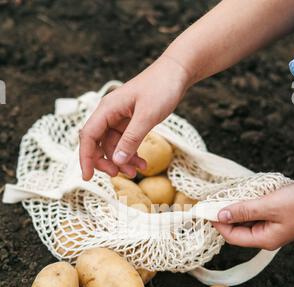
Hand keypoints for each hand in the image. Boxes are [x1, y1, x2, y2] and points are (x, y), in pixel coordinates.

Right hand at [79, 55, 189, 179]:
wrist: (177, 72)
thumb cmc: (161, 87)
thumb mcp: (147, 116)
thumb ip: (131, 139)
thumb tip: (117, 161)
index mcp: (107, 109)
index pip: (88, 137)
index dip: (86, 158)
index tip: (87, 177)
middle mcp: (109, 114)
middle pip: (98, 144)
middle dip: (106, 162)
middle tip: (119, 175)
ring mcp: (119, 118)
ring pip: (113, 146)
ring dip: (123, 161)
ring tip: (137, 172)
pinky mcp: (130, 122)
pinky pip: (125, 143)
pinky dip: (132, 154)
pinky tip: (143, 163)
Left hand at [212, 182, 293, 249]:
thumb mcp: (270, 205)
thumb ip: (245, 210)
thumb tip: (222, 214)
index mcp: (264, 239)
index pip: (232, 236)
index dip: (217, 224)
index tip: (205, 210)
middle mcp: (266, 236)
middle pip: (237, 230)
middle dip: (224, 216)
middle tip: (211, 201)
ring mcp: (272, 227)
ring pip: (246, 221)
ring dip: (235, 209)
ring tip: (223, 197)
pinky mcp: (277, 217)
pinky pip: (256, 214)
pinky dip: (247, 205)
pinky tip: (242, 196)